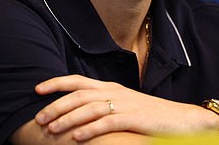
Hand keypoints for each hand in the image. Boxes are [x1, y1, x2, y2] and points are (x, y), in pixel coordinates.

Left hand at [33, 75, 218, 141]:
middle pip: (79, 95)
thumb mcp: (123, 105)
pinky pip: (107, 123)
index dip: (56, 83)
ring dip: (68, 118)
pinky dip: (90, 130)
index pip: (78, 80)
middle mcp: (115, 92)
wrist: (182, 120)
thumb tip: (77, 111)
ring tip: (52, 130)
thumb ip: (103, 105)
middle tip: (39, 118)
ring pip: (90, 108)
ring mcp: (125, 104)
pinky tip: (77, 138)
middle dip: (56, 105)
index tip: (37, 89)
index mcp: (110, 87)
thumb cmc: (149, 115)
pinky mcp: (134, 119)